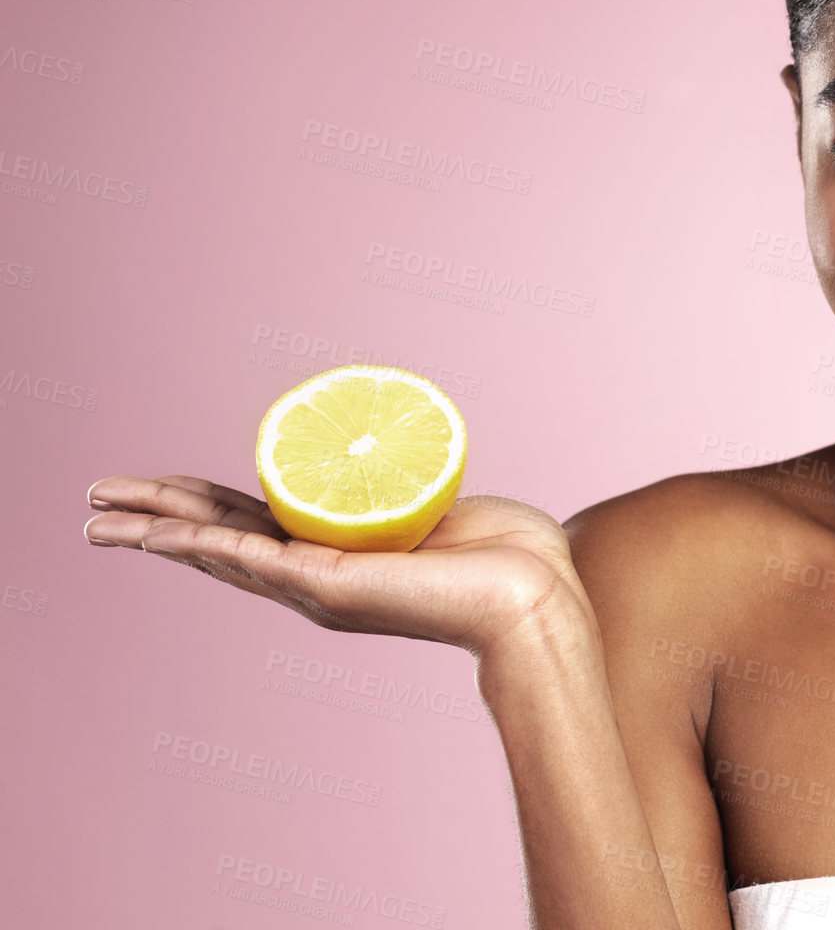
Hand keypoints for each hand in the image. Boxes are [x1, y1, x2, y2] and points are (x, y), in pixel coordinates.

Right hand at [84, 475, 589, 655]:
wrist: (537, 593)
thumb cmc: (508, 553)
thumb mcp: (438, 503)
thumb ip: (409, 482)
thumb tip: (405, 447)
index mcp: (336, 555)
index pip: (252, 524)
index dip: (199, 504)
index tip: (156, 489)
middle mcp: (316, 577)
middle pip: (216, 537)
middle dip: (152, 518)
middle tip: (91, 503)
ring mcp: (317, 586)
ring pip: (216, 552)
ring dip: (153, 532)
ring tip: (96, 518)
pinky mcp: (330, 587)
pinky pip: (251, 560)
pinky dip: (199, 543)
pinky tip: (156, 533)